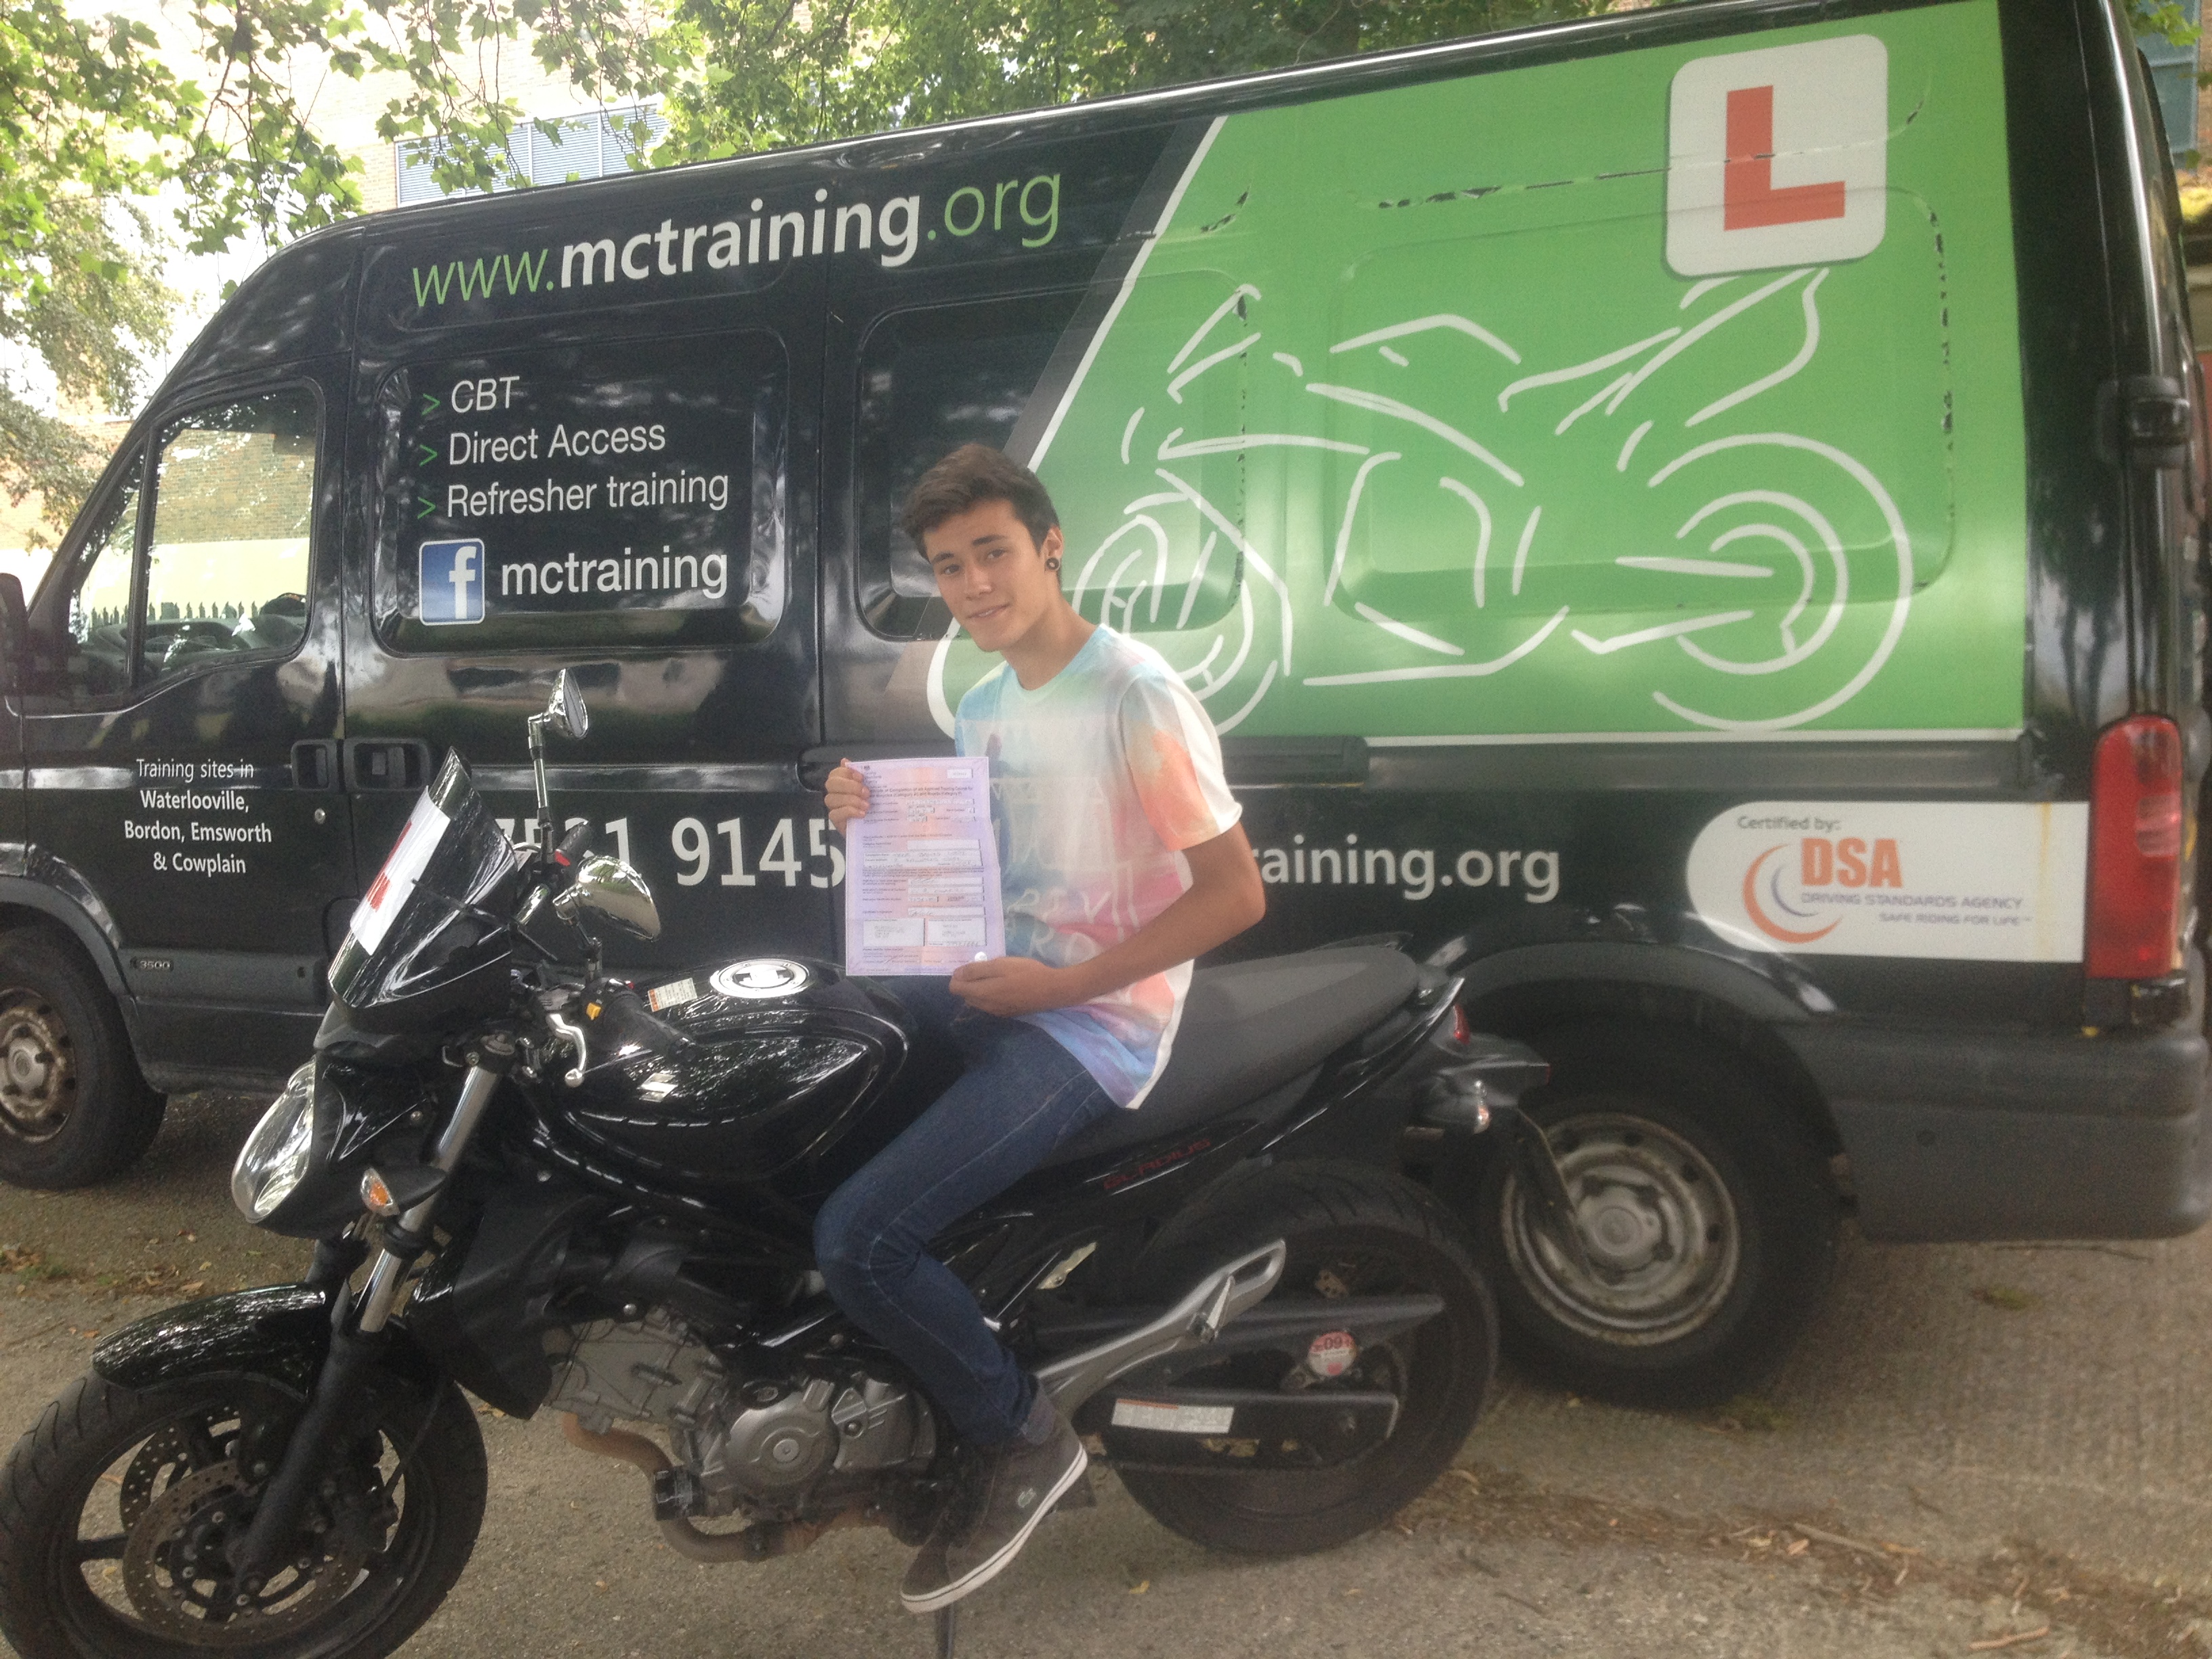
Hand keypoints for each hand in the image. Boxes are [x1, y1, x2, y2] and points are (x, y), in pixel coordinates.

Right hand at [825, 760, 869, 833]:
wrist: (879, 827)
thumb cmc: (875, 804)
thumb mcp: (876, 789)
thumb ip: (865, 774)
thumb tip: (845, 760)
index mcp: (844, 782)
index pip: (836, 772)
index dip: (847, 772)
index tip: (862, 777)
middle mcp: (836, 793)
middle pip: (831, 783)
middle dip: (849, 786)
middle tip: (866, 792)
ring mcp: (834, 807)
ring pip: (832, 798)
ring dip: (851, 800)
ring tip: (867, 805)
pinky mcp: (836, 820)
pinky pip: (835, 813)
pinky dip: (849, 811)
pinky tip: (862, 814)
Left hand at [950, 956, 1076, 1016]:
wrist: (1052, 990)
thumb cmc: (1026, 973)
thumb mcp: (1000, 965)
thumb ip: (976, 970)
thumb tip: (957, 975)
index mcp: (981, 993)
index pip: (955, 988)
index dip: (959, 975)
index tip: (973, 966)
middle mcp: (985, 1007)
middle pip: (965, 995)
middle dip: (969, 982)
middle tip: (987, 969)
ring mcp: (996, 1012)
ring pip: (978, 1001)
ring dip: (980, 989)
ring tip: (997, 976)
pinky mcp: (1007, 1014)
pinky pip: (990, 1005)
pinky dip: (991, 996)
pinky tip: (1006, 986)